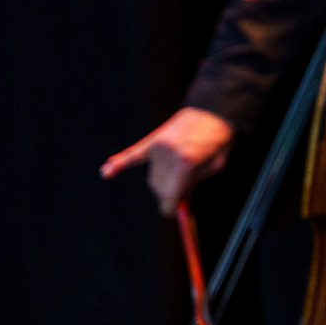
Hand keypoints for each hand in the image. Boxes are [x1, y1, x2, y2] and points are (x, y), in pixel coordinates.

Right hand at [99, 107, 234, 216]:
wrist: (212, 111)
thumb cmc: (219, 140)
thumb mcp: (215, 166)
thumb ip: (193, 185)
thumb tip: (179, 204)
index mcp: (187, 162)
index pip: (171, 196)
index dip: (172, 207)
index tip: (173, 213)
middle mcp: (169, 154)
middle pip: (161, 189)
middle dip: (172, 193)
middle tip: (186, 185)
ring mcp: (159, 147)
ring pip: (153, 178)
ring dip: (164, 180)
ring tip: (182, 165)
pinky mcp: (152, 141)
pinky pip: (132, 154)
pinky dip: (119, 163)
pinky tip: (106, 171)